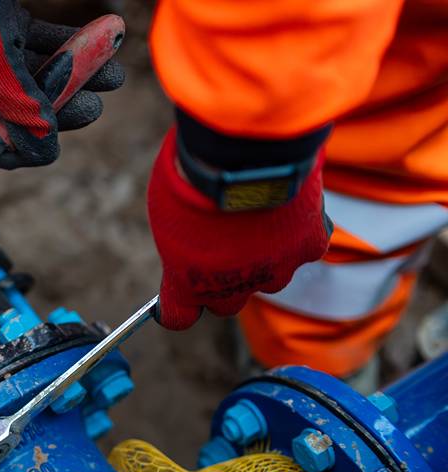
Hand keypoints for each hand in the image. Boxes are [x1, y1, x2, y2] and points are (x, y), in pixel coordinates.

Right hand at [0, 0, 123, 168]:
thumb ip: (19, 105)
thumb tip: (44, 147)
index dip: (21, 149)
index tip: (53, 142)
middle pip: (25, 112)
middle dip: (64, 108)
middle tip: (94, 103)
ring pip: (42, 76)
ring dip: (80, 75)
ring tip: (114, 75)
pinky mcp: (7, 30)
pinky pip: (44, 44)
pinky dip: (70, 44)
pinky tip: (102, 37)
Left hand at [148, 127, 330, 329]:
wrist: (237, 153)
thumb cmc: (190, 175)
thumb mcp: (164, 209)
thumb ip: (180, 238)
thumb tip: (190, 234)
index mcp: (185, 283)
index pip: (179, 317)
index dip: (180, 307)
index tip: (178, 296)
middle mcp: (230, 288)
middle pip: (228, 303)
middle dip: (224, 281)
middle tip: (223, 244)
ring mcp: (273, 271)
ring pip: (271, 277)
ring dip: (265, 256)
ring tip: (258, 215)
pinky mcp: (308, 247)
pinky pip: (306, 246)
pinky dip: (301, 230)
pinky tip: (290, 202)